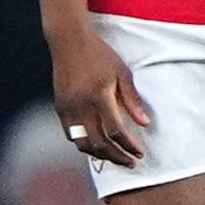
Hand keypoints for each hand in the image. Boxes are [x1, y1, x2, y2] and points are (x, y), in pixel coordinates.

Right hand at [50, 25, 150, 165]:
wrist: (69, 42)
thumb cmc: (100, 55)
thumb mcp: (122, 73)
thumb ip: (132, 100)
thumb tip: (144, 124)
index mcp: (99, 96)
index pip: (115, 131)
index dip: (129, 146)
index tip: (140, 153)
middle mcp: (81, 106)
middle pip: (98, 143)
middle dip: (116, 156)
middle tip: (130, 162)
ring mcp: (67, 108)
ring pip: (82, 143)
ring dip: (99, 154)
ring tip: (114, 157)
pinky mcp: (60, 108)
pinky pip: (71, 134)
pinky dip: (85, 144)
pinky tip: (96, 144)